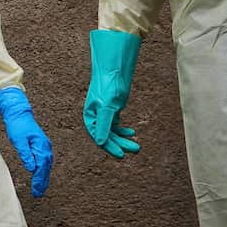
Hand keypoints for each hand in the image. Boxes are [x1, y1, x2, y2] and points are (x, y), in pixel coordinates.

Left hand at [0, 87, 52, 197]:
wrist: (18, 112)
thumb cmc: (17, 125)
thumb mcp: (19, 140)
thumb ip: (26, 154)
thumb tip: (31, 169)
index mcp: (41, 146)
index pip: (41, 167)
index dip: (39, 179)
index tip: (36, 190)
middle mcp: (45, 147)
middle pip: (46, 168)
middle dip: (42, 182)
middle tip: (38, 194)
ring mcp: (44, 146)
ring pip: (46, 165)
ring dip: (43, 177)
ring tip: (39, 189)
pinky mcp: (41, 145)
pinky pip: (44, 161)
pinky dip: (42, 170)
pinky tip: (40, 176)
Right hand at [85, 29, 141, 158]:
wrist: (113, 71)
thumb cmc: (107, 87)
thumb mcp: (107, 108)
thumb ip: (103, 125)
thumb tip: (100, 142)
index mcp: (90, 118)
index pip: (99, 137)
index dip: (110, 147)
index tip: (122, 155)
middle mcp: (96, 118)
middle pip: (108, 136)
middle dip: (121, 144)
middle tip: (136, 149)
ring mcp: (104, 115)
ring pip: (113, 133)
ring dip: (124, 139)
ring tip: (136, 145)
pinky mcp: (112, 111)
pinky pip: (116, 126)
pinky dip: (123, 131)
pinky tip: (132, 132)